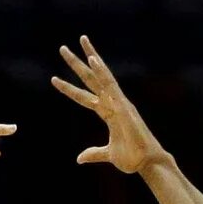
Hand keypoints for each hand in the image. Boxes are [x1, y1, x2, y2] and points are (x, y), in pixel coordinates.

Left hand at [51, 38, 171, 175]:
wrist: (148, 162)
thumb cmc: (132, 157)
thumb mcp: (108, 154)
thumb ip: (94, 153)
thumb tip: (80, 158)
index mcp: (107, 113)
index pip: (84, 96)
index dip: (69, 88)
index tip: (53, 78)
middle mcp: (112, 103)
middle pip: (90, 79)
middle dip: (77, 63)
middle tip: (62, 48)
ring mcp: (118, 103)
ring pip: (101, 76)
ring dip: (90, 58)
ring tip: (81, 41)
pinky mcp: (123, 106)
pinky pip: (110, 86)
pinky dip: (101, 72)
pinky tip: (93, 60)